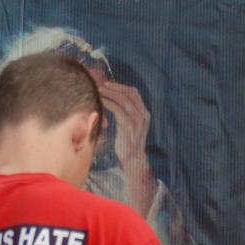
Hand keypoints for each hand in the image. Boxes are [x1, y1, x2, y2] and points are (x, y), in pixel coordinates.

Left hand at [98, 78, 157, 213]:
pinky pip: (118, 109)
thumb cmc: (127, 144)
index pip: (134, 93)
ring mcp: (137, 120)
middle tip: (102, 85)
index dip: (121, 87)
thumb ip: (125, 114)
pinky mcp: (128, 126)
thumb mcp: (129, 126)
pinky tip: (101, 101)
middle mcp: (143, 115)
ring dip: (110, 93)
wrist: (133, 160)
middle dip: (115, 87)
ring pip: (123, 99)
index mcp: (144, 113)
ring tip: (100, 91)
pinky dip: (109, 102)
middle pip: (129, 93)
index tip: (109, 84)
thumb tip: (114, 101)